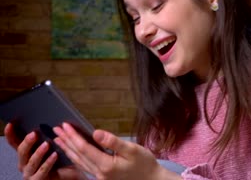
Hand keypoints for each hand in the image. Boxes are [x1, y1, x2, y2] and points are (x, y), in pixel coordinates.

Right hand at [3, 123, 84, 179]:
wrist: (66, 175)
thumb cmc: (58, 160)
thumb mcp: (53, 146)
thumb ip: (49, 136)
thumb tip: (52, 122)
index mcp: (25, 153)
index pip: (14, 142)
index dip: (11, 134)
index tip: (11, 124)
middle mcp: (24, 163)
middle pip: (22, 151)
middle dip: (27, 142)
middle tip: (34, 133)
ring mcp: (29, 173)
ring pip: (32, 162)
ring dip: (39, 152)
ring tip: (47, 144)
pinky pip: (42, 171)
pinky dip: (48, 162)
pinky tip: (55, 155)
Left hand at [53, 123, 180, 179]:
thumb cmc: (144, 164)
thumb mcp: (132, 150)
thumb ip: (113, 142)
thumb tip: (96, 132)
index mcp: (106, 166)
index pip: (84, 148)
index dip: (73, 136)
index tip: (65, 125)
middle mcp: (99, 173)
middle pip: (77, 155)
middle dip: (66, 141)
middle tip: (56, 129)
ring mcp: (99, 177)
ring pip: (78, 162)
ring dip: (68, 149)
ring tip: (59, 139)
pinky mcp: (102, 177)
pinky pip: (83, 166)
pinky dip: (75, 157)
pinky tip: (72, 152)